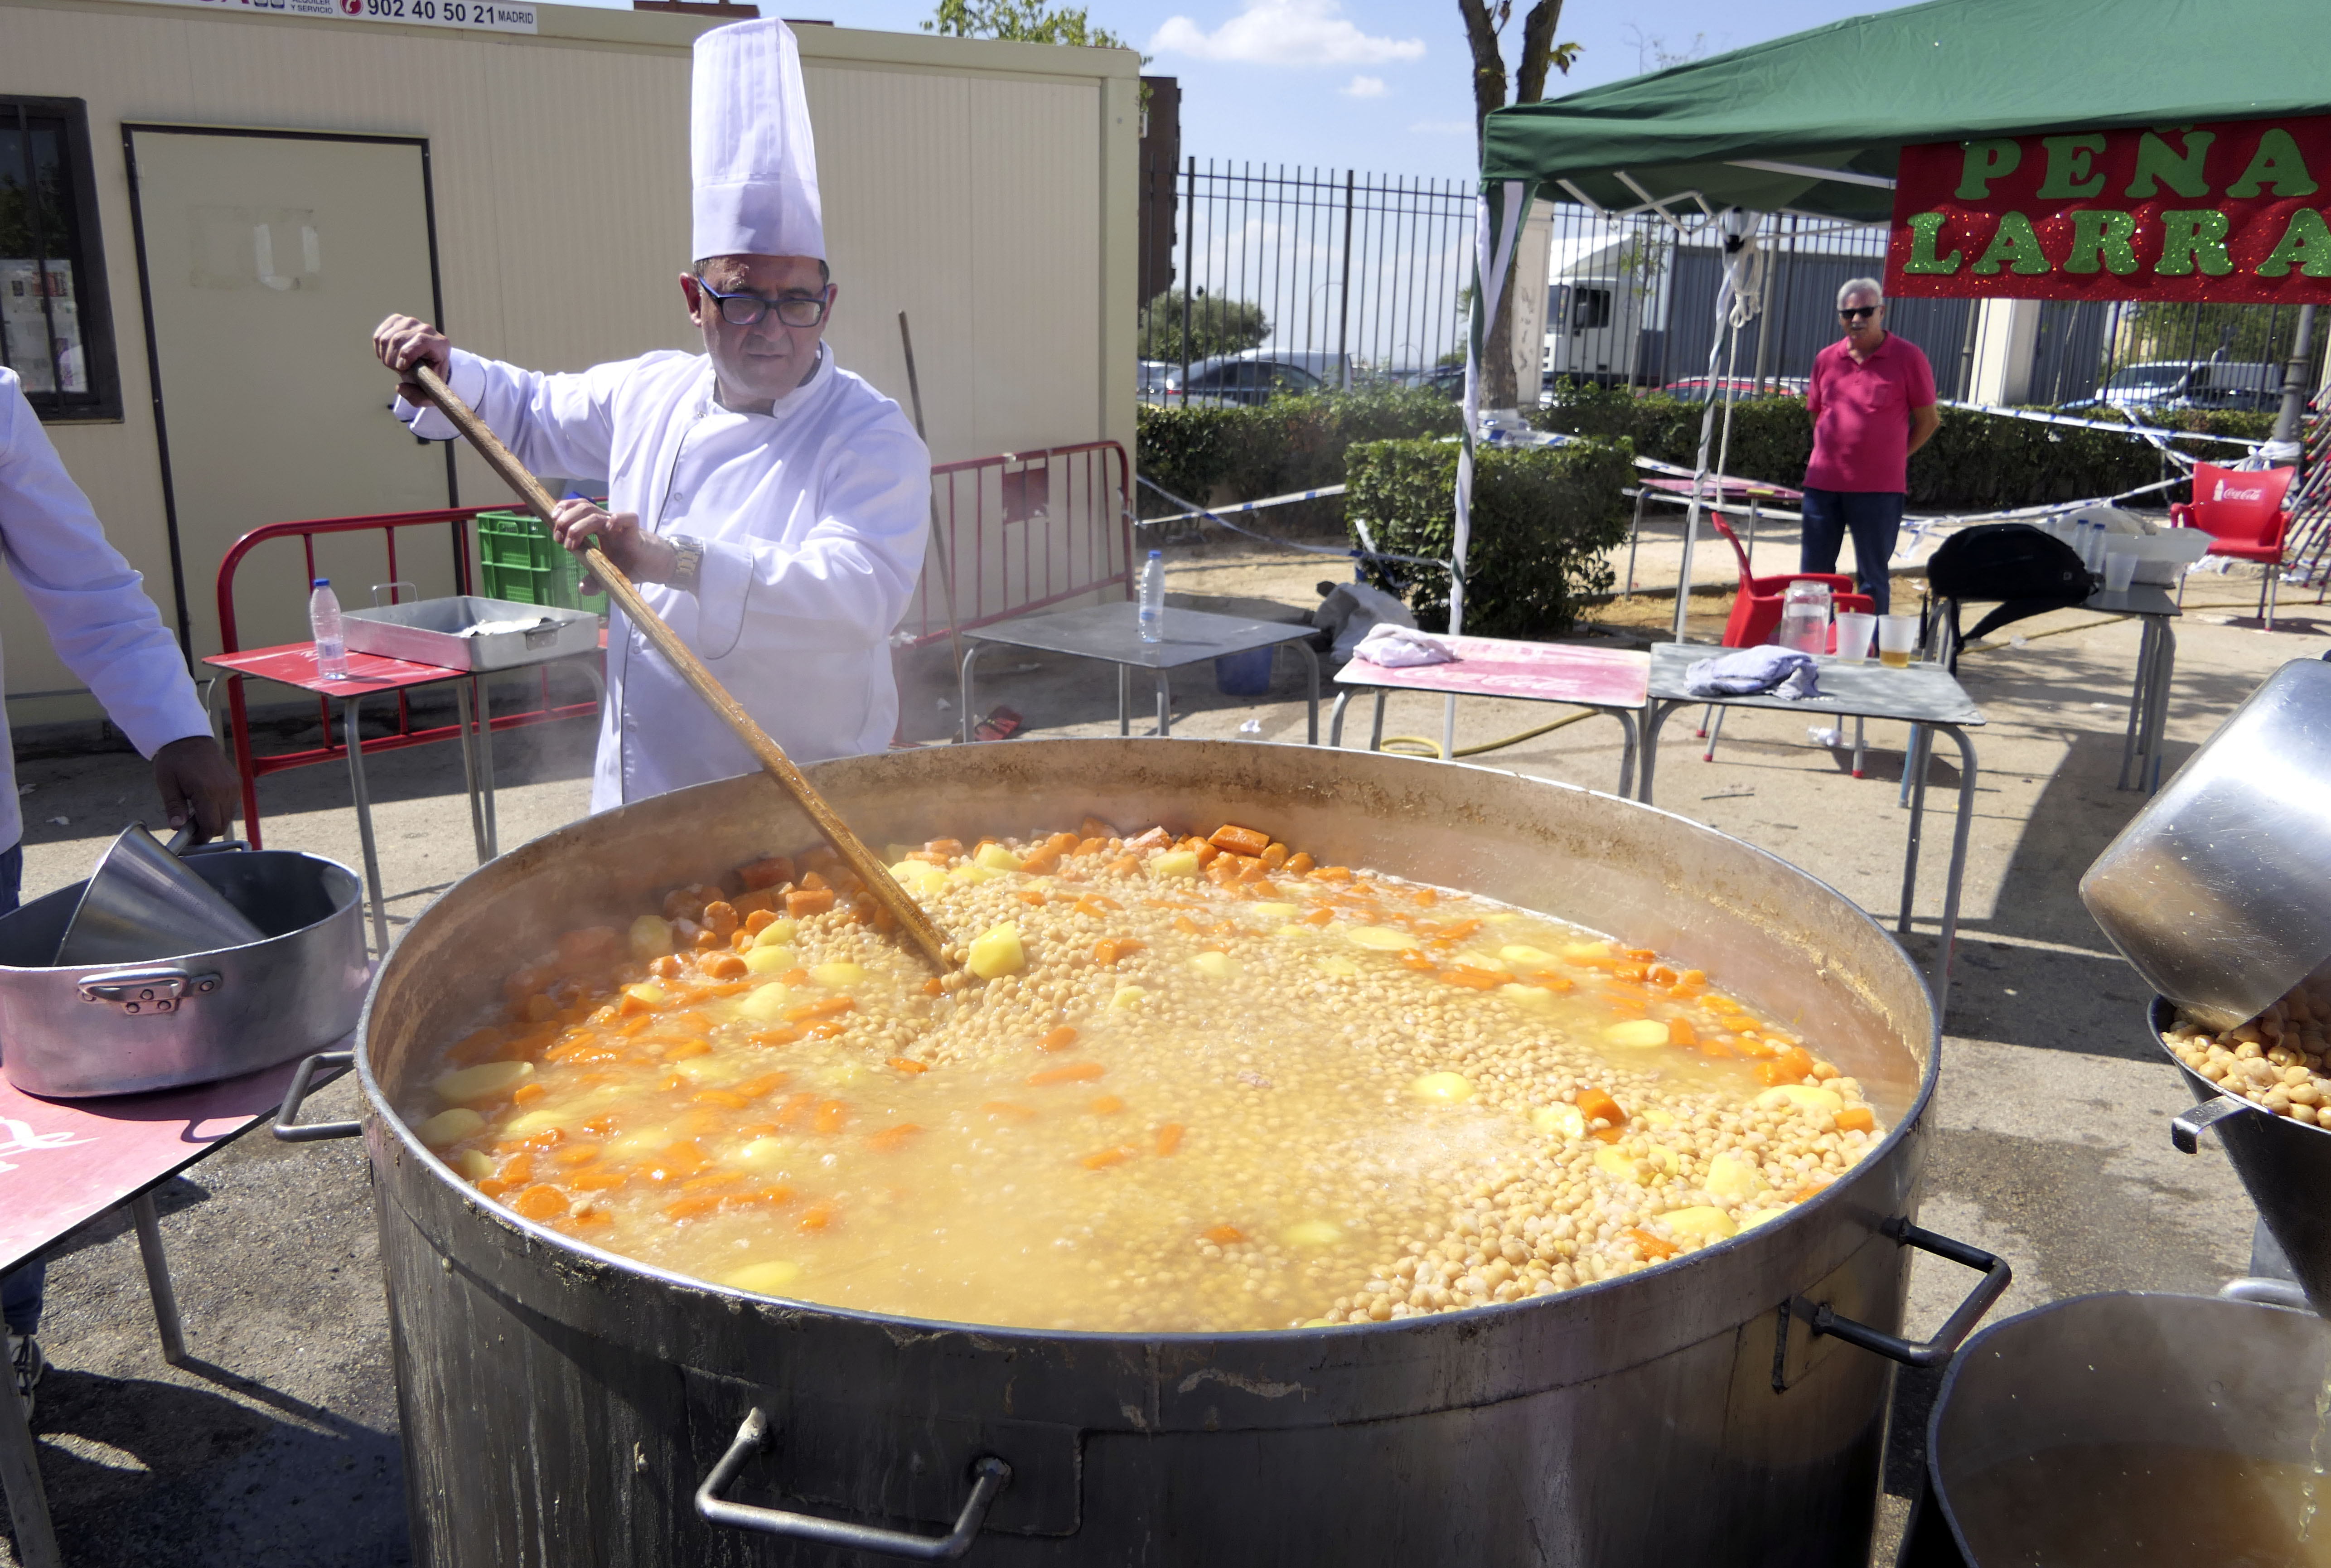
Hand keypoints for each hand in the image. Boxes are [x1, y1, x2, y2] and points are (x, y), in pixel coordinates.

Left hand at [151, 736, 240, 843]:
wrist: (189, 737)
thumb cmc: (175, 759)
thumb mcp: (167, 784)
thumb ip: (174, 808)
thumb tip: (177, 828)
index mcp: (207, 791)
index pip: (211, 826)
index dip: (201, 837)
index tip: (190, 839)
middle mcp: (225, 790)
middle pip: (222, 824)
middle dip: (207, 829)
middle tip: (191, 826)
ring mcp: (233, 786)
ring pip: (228, 816)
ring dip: (214, 818)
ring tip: (197, 810)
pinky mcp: (237, 783)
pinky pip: (232, 804)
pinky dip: (220, 808)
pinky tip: (206, 800)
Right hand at [372, 314, 451, 407]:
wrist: (427, 364)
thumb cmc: (430, 378)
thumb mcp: (430, 394)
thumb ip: (419, 398)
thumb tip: (400, 388)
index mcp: (440, 344)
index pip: (421, 341)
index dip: (407, 355)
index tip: (402, 368)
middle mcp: (427, 329)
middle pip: (400, 339)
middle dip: (393, 360)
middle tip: (397, 370)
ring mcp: (411, 322)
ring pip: (387, 338)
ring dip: (385, 356)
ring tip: (394, 364)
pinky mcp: (397, 321)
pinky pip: (379, 335)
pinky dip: (379, 349)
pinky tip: (388, 355)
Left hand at [548, 498, 674, 593]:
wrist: (655, 565)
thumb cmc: (631, 564)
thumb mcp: (608, 574)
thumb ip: (594, 581)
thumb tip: (582, 589)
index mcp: (598, 528)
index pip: (578, 508)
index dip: (564, 511)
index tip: (554, 526)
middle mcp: (607, 523)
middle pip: (583, 508)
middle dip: (566, 520)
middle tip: (559, 538)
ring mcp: (620, 526)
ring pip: (596, 514)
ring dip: (579, 526)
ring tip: (571, 543)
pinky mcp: (635, 532)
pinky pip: (627, 518)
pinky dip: (616, 520)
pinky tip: (608, 530)